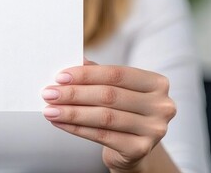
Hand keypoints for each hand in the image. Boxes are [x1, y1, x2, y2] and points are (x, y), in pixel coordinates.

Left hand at [42, 58, 175, 171]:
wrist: (132, 149)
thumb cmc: (122, 113)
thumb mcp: (115, 90)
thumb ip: (99, 75)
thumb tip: (74, 60)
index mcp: (157, 83)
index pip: (117, 74)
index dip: (86, 75)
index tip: (60, 77)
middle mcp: (161, 105)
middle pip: (109, 96)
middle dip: (74, 94)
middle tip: (49, 93)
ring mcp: (154, 129)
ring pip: (104, 117)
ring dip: (72, 113)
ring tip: (50, 110)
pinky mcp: (141, 149)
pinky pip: (102, 136)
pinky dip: (77, 129)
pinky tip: (60, 123)